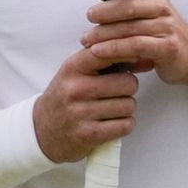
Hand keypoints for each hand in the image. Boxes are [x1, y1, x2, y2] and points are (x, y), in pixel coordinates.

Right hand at [33, 46, 137, 162]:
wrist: (41, 130)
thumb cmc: (66, 96)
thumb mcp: (76, 71)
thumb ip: (105, 60)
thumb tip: (146, 57)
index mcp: (73, 67)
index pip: (108, 52)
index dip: (128, 54)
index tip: (134, 60)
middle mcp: (76, 88)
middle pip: (128, 83)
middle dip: (128, 88)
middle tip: (117, 92)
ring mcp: (81, 113)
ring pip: (129, 105)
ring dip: (126, 108)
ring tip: (112, 108)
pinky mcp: (89, 135)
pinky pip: (125, 126)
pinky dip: (124, 125)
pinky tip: (112, 122)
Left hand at [69, 0, 187, 85]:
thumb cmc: (156, 27)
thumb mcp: (133, 5)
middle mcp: (161, 7)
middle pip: (130, 6)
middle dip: (106, 11)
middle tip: (89, 16)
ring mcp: (166, 27)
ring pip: (130, 29)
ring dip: (105, 35)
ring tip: (86, 40)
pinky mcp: (167, 48)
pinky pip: (137, 47)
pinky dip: (115, 49)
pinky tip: (99, 51)